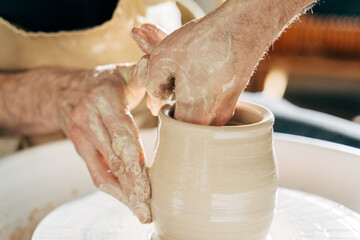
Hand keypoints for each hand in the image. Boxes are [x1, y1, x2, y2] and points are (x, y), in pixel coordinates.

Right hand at [56, 28, 164, 222]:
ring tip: (142, 212)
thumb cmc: (104, 82)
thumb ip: (143, 76)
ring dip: (124, 193)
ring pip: (105, 170)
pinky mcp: (79, 149)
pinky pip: (95, 173)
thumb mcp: (124, 73)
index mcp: (104, 99)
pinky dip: (113, 189)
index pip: (121, 133)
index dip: (134, 160)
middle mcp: (89, 119)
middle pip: (114, 157)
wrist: (64, 91)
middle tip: (148, 207)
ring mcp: (81, 136)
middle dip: (133, 184)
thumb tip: (163, 81)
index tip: (147, 183)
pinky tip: (128, 201)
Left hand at [133, 0, 315, 125]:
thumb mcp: (162, 59)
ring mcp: (226, 111)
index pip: (170, 127)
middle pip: (184, 117)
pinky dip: (200, 87)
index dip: (162, 110)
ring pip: (197, 108)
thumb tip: (154, 104)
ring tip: (186, 68)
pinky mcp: (233, 100)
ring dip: (187, 92)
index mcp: (194, 117)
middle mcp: (213, 121)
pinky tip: (200, 67)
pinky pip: (209, 100)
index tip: (163, 93)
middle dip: (173, 99)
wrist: (244, 27)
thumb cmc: (203, 42)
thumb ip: (152, 87)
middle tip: (173, 77)